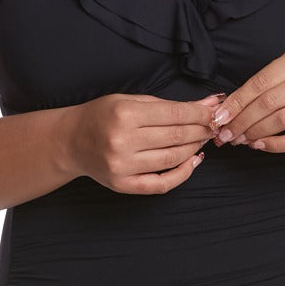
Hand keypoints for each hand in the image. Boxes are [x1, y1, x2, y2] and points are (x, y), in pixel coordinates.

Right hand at [66, 93, 221, 193]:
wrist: (70, 141)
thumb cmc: (101, 115)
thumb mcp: (128, 100)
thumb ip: (167, 105)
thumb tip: (206, 103)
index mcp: (124, 114)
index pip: (174, 114)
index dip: (199, 113)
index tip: (214, 110)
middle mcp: (122, 141)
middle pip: (176, 137)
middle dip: (201, 129)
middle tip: (214, 124)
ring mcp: (122, 166)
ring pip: (173, 159)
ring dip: (195, 148)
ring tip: (203, 138)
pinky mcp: (123, 185)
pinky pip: (162, 184)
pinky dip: (183, 174)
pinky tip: (194, 161)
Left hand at [209, 48, 284, 152]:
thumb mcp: (282, 80)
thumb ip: (256, 91)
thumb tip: (223, 112)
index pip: (260, 82)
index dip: (237, 102)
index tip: (219, 117)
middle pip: (269, 102)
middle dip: (243, 121)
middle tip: (226, 134)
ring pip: (282, 120)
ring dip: (255, 133)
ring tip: (240, 140)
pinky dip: (274, 145)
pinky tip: (259, 145)